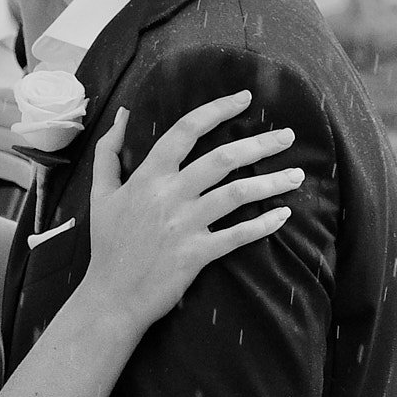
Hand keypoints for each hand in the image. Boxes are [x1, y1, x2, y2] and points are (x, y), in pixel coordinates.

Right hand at [86, 92, 301, 332]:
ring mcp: (184, 226)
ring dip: (272, 182)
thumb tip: (122, 115)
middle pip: (223, 158)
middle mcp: (169, 196)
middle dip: (260, 144)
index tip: (244, 98)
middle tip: (287, 135)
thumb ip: (109, 152)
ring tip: (296, 175)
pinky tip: (283, 215)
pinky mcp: (197, 254)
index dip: (217, 109)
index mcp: (147, 177)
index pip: (186, 131)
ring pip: (237, 194)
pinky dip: (264, 224)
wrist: (111, 297)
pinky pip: (238, 235)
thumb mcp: (100, 194)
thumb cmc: (107, 244)